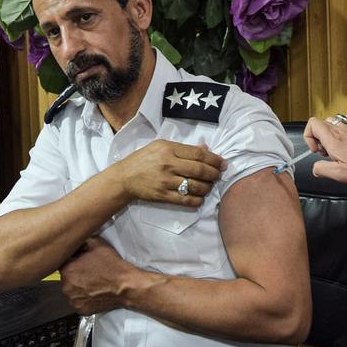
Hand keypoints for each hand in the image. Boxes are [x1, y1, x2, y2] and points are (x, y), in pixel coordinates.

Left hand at [60, 237, 129, 314]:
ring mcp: (73, 300)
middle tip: (89, 271)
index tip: (81, 261)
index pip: (63, 263)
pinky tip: (93, 291)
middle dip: (75, 273)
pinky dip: (83, 297)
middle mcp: (66, 287)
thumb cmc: (111, 265)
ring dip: (78, 286)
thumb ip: (80, 241)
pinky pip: (78, 301)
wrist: (125, 286)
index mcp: (67, 270)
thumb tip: (74, 242)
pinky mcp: (81, 310)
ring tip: (92, 282)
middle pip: (66, 277)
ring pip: (71, 290)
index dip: (73, 261)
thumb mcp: (96, 243)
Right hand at [109, 139, 224, 206]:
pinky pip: (185, 200)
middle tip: (219, 175)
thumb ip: (183, 148)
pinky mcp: (163, 195)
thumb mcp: (161, 146)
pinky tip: (200, 198)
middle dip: (214, 173)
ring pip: (195, 186)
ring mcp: (165, 181)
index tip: (222, 163)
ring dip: (207, 187)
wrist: (125, 177)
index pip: (197, 154)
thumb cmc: (144, 159)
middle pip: (199, 170)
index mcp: (168, 148)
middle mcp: (168, 164)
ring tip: (210, 186)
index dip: (213, 159)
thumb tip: (205, 148)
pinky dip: (197, 200)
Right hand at [304, 114, 346, 184]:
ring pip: (333, 122)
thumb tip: (315, 168)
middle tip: (326, 153)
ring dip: (329, 133)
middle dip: (319, 138)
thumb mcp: (339, 175)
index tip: (316, 150)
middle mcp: (341, 130)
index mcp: (333, 139)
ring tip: (335, 147)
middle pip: (321, 123)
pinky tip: (346, 137)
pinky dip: (344, 126)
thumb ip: (321, 170)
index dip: (308, 136)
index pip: (312, 124)